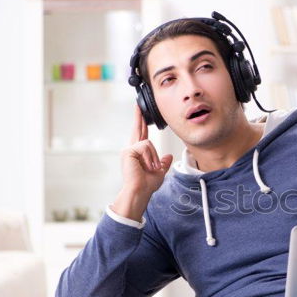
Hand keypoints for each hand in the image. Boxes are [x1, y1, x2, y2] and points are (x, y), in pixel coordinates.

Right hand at [110, 105, 173, 221]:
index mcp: (138, 154)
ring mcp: (129, 150)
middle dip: (139, 117)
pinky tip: (147, 166)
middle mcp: (132, 150)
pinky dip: (150, 157)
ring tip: (151, 168)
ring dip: (153, 157)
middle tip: (138, 105)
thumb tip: (168, 156)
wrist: (140, 191)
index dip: (142, 124)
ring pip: (149, 143)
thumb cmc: (147, 185)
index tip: (141, 113)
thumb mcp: (159, 172)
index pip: (141, 135)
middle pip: (138, 130)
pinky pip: (145, 147)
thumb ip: (163, 163)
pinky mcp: (128, 151)